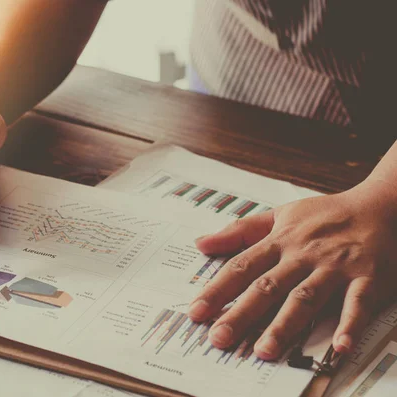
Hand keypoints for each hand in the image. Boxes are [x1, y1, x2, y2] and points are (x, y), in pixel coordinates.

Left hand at [188, 180, 396, 359]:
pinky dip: (349, 324)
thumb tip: (201, 244)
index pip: (241, 267)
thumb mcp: (279, 215)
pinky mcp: (368, 277)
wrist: (382, 205)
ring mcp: (335, 267)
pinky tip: (339, 346)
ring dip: (285, 324)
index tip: (196, 311)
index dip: (217, 290)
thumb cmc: (326, 215)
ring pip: (305, 297)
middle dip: (241, 313)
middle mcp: (303, 255)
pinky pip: (357, 303)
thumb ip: (240, 231)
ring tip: (265, 349)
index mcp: (280, 241)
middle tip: (219, 337)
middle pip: (267, 287)